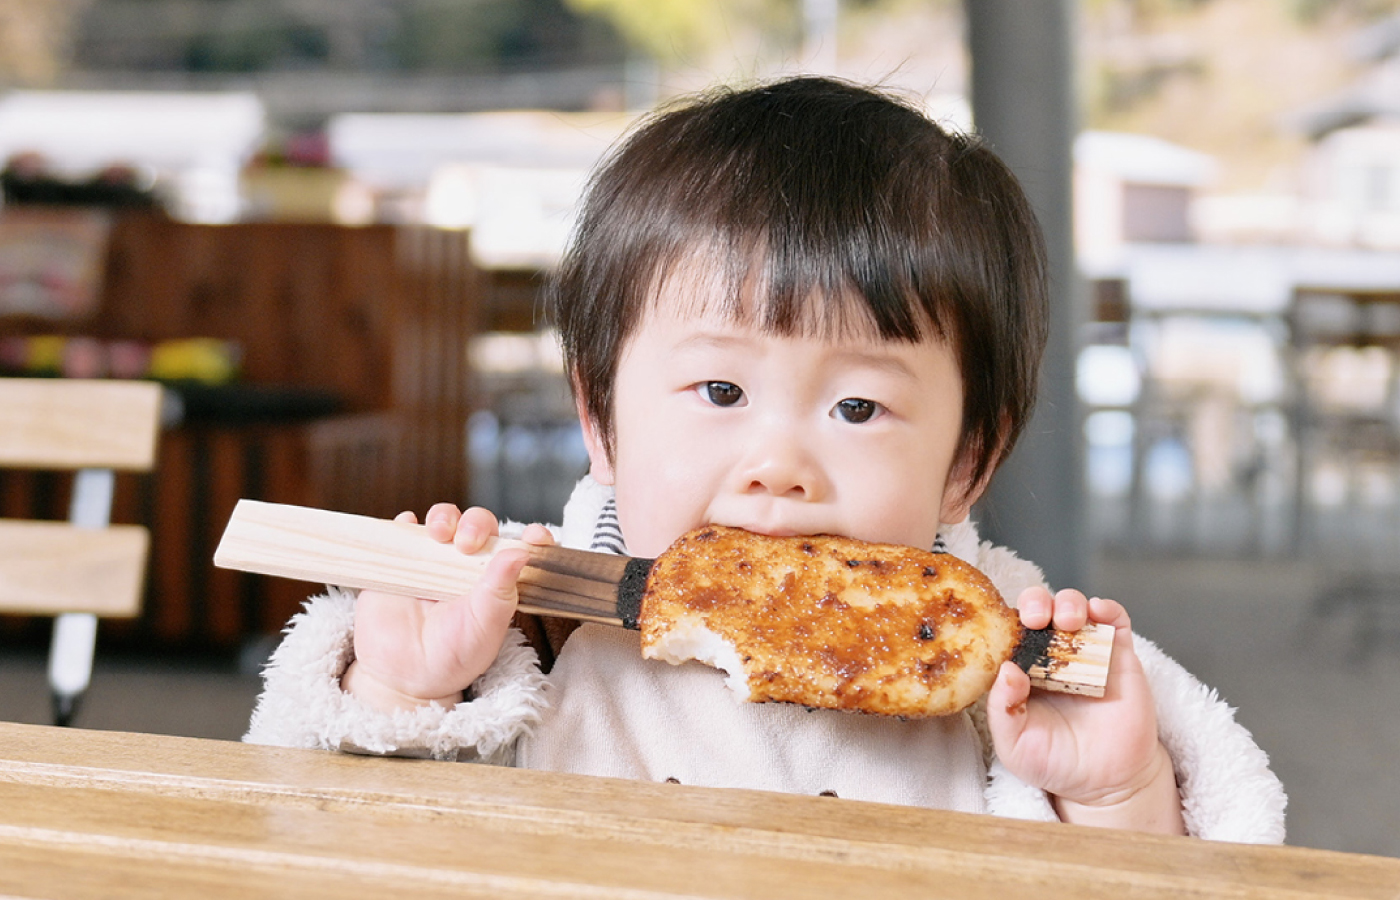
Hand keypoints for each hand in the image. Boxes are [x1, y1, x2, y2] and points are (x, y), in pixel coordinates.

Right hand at [341, 504, 553, 711]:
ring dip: (443, 516)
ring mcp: (433, 560)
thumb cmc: (453, 654)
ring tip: (440, 533)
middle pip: (478, 525)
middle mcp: (467, 564)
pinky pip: (403, 531)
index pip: (519, 547)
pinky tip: (408, 526)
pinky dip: (406, 523)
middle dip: (476, 524)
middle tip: (468, 543)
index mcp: (496, 579)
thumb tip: (522, 553)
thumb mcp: (484, 628)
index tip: (534, 536)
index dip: (530, 536)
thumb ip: (500, 591)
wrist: (405, 675)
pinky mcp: (401, 561)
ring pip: (443, 520)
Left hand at [986, 587, 1184, 833]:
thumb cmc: (1053, 761)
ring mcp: (1086, 652)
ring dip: (1070, 603)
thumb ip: (1003, 710)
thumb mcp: (1014, 743)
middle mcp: (1050, 654)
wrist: (1106, 783)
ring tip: (1068, 621)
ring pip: (1076, 607)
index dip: (1005, 621)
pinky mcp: (1119, 656)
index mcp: (1020, 668)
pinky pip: (1115, 622)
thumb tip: (1006, 669)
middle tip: (1036, 618)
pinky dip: (1108, 609)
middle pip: (1040, 609)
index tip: (1003, 626)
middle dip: (1036, 602)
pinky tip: (1099, 613)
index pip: (1008, 631)